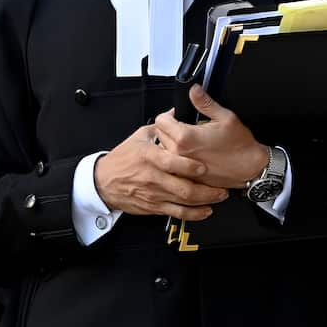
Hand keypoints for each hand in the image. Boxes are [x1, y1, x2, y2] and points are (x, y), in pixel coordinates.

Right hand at [94, 124, 228, 218]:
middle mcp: (152, 177)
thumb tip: (176, 112)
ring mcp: (154, 194)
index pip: (170, 163)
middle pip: (183, 187)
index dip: (188, 167)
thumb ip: (160, 127)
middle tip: (222, 186)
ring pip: (184, 202)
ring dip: (205, 201)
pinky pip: (177, 213)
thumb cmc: (122, 159)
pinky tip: (206, 210)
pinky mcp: (154, 206)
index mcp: (148, 157)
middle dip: (206, 190)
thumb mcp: (138, 137)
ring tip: (219, 196)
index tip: (204, 166)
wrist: (103, 182)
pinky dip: (194, 214)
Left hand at [152, 85, 269, 189]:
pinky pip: (173, 164)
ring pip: (164, 150)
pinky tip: (191, 154)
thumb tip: (194, 89)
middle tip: (183, 126)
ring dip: (171, 142)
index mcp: (185, 137)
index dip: (168, 115)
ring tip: (188, 140)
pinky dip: (177, 157)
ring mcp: (182, 168)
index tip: (176, 115)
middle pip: (159, 134)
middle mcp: (179, 153)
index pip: (160, 121)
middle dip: (169, 127)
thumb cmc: (240, 146)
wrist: (250, 169)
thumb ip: (205, 102)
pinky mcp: (186, 177)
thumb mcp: (225, 117)